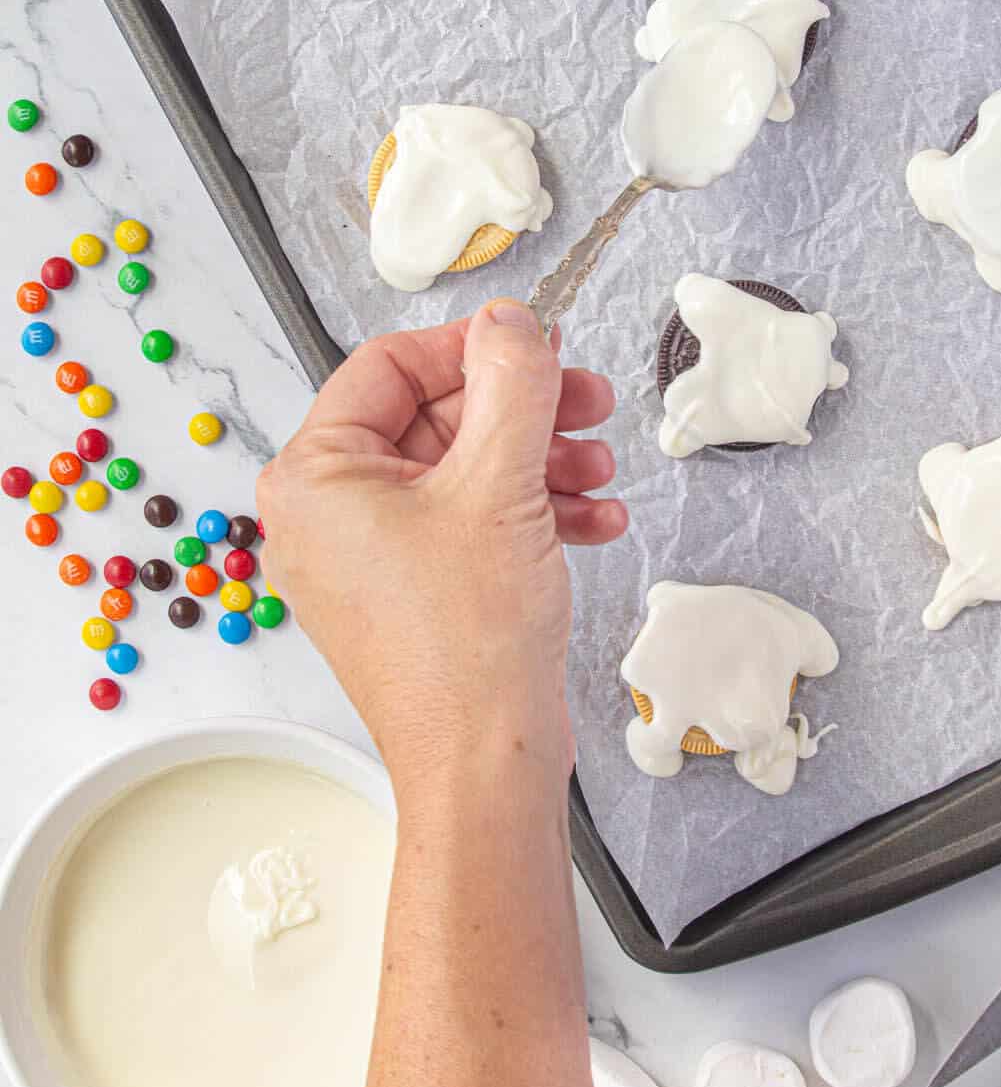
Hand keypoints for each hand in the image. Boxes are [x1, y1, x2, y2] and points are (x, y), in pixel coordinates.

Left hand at [257, 300, 626, 776]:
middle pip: (436, 417)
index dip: (470, 347)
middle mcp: (331, 514)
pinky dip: (531, 513)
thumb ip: (510, 384)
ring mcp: (373, 557)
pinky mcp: (416, 592)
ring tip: (598, 471)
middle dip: (523, 411)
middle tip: (587, 399)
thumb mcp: (499, 483)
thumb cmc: (466, 649)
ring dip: (540, 461)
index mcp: (317, 477)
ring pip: (465, 470)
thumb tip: (510, 321)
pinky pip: (472, 523)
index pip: (388, 367)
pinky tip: (593, 520)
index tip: (534, 343)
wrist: (486, 764)